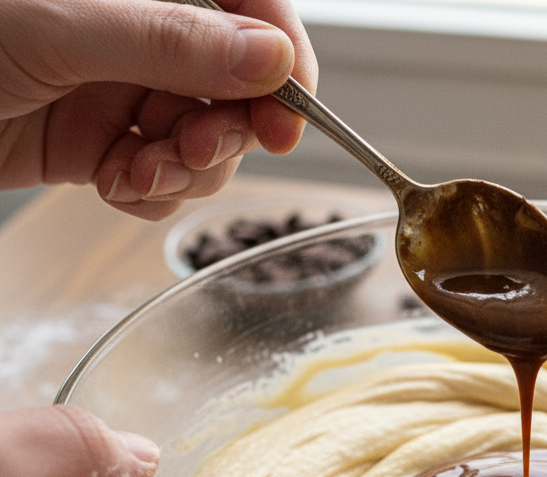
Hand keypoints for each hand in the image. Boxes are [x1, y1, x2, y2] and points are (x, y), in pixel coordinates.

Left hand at [0, 0, 316, 219]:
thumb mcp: (63, 28)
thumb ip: (171, 42)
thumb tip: (272, 60)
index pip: (250, 8)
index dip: (281, 62)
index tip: (288, 115)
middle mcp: (142, 31)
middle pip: (238, 87)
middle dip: (224, 131)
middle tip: (192, 152)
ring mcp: (125, 87)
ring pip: (206, 141)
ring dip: (184, 172)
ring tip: (136, 175)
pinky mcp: (105, 141)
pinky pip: (164, 176)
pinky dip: (151, 193)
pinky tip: (114, 185)